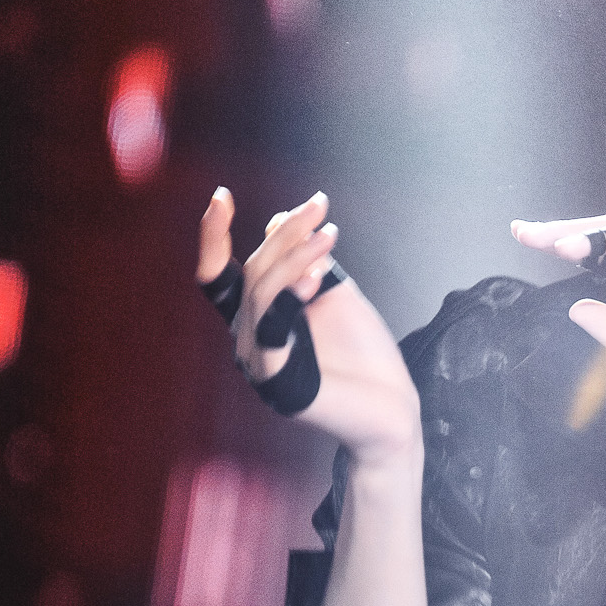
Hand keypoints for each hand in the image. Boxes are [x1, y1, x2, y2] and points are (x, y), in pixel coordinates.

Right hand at [199, 188, 421, 469]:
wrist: (393, 410)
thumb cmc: (364, 356)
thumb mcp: (332, 294)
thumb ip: (304, 262)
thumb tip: (276, 220)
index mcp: (256, 320)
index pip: (218, 276)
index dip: (212, 236)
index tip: (222, 195)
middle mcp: (247, 340)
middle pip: (251, 272)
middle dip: (286, 233)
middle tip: (320, 206)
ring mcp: (258, 363)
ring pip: (259, 292)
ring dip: (294, 255)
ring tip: (330, 234)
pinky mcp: (277, 382)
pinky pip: (271, 327)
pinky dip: (291, 294)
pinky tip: (317, 278)